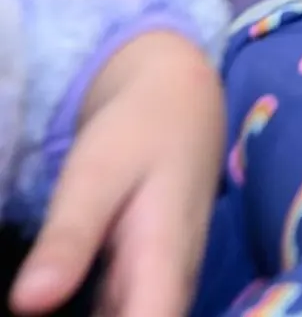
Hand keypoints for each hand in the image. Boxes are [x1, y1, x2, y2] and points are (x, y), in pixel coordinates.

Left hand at [9, 29, 224, 316]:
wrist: (182, 99)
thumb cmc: (139, 130)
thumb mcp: (95, 175)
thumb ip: (69, 238)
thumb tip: (26, 304)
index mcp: (164, 267)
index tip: (62, 314)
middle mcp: (171, 287)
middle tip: (43, 300)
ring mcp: (161, 285)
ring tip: (53, 296)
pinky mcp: (147, 281)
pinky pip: (127, 316)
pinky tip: (59, 299)